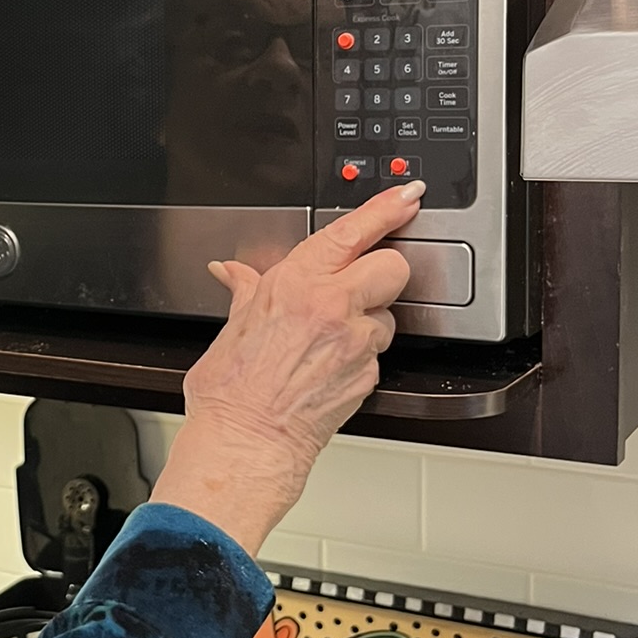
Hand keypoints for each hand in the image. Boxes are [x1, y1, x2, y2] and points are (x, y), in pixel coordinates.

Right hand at [151, 183, 422, 552]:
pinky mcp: (369, 375)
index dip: (386, 208)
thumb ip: (246, 291)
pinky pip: (376, 352)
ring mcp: (355, 343)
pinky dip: (359, 355)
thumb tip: (233, 272)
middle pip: (392, 266)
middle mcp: (332, 307)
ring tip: (328, 340)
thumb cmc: (232, 391)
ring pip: (387, 313)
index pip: (353, 232)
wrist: (246, 443)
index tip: (406, 195)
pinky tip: (328, 367)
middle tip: (357, 286)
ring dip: (369, 320)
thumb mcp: (232, 327)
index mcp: (296, 284)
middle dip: (381, 271)